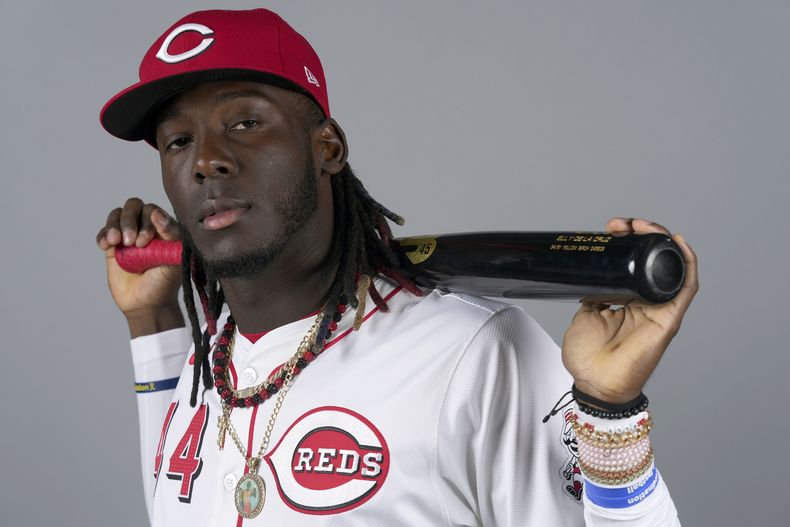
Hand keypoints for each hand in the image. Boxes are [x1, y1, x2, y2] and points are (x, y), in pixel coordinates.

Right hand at [96, 198, 183, 335]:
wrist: (147, 304)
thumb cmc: (165, 282)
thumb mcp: (173, 259)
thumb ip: (170, 234)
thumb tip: (157, 213)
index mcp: (165, 228)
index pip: (152, 210)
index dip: (146, 222)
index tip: (144, 243)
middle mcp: (147, 228)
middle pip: (133, 206)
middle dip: (128, 220)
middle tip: (130, 242)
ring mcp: (129, 236)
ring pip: (117, 214)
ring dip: (114, 225)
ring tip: (115, 243)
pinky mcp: (114, 247)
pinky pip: (104, 232)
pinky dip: (103, 235)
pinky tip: (106, 247)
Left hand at [561, 218, 698, 402]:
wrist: (594, 382)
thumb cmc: (589, 356)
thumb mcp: (586, 313)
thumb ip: (594, 294)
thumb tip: (590, 275)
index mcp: (627, 298)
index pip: (634, 261)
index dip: (626, 240)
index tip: (610, 228)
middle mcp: (646, 301)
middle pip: (653, 258)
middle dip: (640, 233)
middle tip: (621, 224)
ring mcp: (659, 308)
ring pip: (670, 265)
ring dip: (660, 239)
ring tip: (641, 226)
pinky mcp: (669, 318)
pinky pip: (686, 287)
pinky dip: (686, 262)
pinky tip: (678, 242)